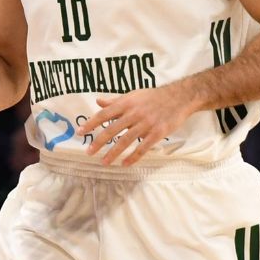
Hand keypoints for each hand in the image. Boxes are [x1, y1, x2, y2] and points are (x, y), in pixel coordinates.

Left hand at [79, 86, 198, 166]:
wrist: (180, 97)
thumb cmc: (154, 97)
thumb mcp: (133, 95)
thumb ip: (115, 101)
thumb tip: (98, 101)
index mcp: (127, 103)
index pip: (104, 114)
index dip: (91, 123)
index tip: (80, 132)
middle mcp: (134, 113)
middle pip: (112, 129)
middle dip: (99, 142)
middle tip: (88, 152)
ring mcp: (146, 124)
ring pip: (126, 140)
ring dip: (113, 153)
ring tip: (104, 162)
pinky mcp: (157, 133)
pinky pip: (143, 147)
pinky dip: (133, 157)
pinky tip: (124, 164)